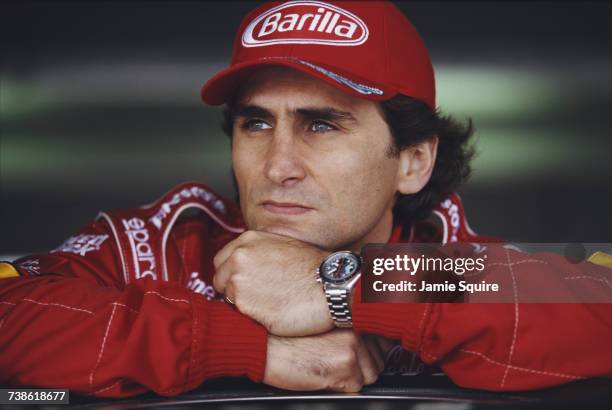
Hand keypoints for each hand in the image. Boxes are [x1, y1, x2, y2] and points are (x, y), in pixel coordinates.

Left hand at [213, 230, 332, 335]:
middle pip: (219, 280)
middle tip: (257, 297)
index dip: (232, 274)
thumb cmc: (315, 269)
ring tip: (269, 305)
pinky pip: (239, 316)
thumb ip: (259, 252)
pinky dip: (252, 318)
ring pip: (227, 300)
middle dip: (232, 290)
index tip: (245, 282)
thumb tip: (247, 264)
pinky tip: (272, 313)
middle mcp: (238, 258)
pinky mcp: (244, 306)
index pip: (221, 261)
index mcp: (247, 241)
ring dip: (243, 305)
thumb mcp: (283, 245)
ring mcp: (238, 282)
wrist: (332, 287)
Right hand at [263, 330, 387, 391]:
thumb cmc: (288, 337)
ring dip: (351, 379)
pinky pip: (356, 388)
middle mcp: (357, 327)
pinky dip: (340, 388)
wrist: (267, 346)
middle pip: (378, 360)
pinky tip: (322, 375)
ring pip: (370, 376)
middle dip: (360, 368)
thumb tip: (370, 349)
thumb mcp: (325, 328)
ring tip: (327, 369)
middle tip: (334, 364)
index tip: (359, 356)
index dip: (370, 353)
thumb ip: (348, 332)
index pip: (382, 340)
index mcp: (353, 315)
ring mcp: (353, 345)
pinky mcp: (346, 364)